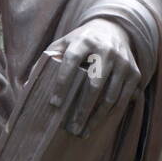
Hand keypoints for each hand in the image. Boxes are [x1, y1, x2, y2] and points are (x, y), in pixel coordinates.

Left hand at [45, 18, 140, 136]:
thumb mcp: (63, 44)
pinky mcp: (134, 72)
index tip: (54, 104)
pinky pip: (123, 97)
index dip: (62, 83)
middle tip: (72, 128)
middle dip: (82, 109)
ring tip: (85, 131)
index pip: (72, 62)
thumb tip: (27, 86)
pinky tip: (99, 123)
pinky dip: (111, 113)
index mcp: (84, 41)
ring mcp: (123, 62)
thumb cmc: (81, 42)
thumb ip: (47, 61)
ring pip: (111, 95)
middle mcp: (106, 50)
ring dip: (97, 116)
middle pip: (94, 84)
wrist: (113, 29)